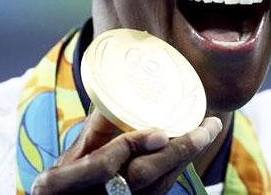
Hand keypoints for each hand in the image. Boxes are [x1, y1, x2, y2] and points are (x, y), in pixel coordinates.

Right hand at [31, 110, 221, 193]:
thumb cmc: (71, 174)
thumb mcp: (75, 151)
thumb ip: (98, 125)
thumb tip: (124, 86)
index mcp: (62, 183)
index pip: (102, 165)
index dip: (131, 147)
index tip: (160, 132)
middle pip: (141, 176)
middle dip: (177, 150)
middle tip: (205, 127)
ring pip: (158, 186)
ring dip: (186, 156)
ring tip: (208, 130)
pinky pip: (163, 189)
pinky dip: (180, 166)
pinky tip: (194, 146)